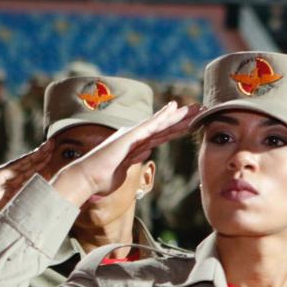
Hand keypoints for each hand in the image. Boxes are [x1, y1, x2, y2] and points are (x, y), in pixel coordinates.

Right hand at [0, 141, 54, 212]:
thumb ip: (19, 199)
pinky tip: (41, 151)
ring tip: (51, 145)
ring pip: (30, 160)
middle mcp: (13, 174)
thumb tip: (34, 202)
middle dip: (44, 156)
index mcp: (14, 182)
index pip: (31, 172)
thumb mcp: (8, 202)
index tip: (53, 162)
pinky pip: (23, 162)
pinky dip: (33, 156)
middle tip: (55, 146)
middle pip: (32, 163)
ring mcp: (10, 171)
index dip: (42, 166)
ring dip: (41, 153)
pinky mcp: (7, 170)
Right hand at [50, 102, 200, 205]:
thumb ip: (135, 159)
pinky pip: (150, 125)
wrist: (86, 178)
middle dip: (183, 119)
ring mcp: (132, 135)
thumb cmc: (101, 179)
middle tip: (200, 109)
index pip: (161, 136)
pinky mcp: (129, 137)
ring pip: (161, 124)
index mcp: (135, 146)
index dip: (177, 129)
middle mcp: (135, 137)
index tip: (192, 124)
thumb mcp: (124, 170)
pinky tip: (174, 108)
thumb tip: (147, 151)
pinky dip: (162, 116)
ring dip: (179, 115)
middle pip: (164, 127)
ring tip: (195, 107)